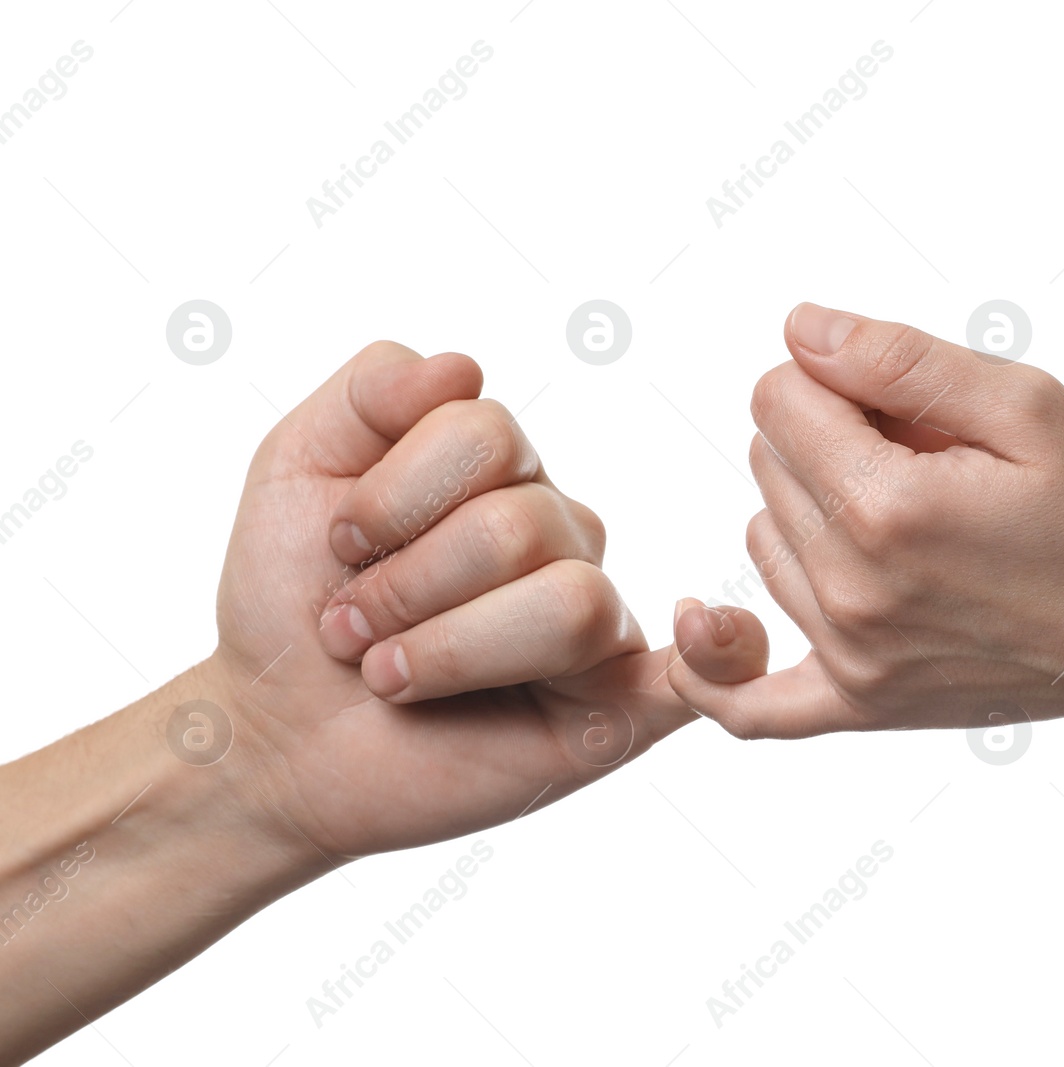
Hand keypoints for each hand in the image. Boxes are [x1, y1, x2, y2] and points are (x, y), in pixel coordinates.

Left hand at [209, 341, 765, 860]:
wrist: (274, 735)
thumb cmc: (290, 602)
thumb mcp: (297, 467)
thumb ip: (374, 392)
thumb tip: (468, 366)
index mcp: (505, 475)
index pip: (488, 433)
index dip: (395, 495)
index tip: (337, 547)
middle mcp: (563, 537)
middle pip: (519, 523)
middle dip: (407, 585)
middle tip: (353, 630)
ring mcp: (595, 625)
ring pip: (568, 601)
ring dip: (450, 647)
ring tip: (394, 677)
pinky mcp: (615, 711)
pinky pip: (706, 673)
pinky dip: (722, 651)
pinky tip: (698, 634)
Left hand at [668, 304, 1063, 740]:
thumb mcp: (1026, 403)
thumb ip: (899, 357)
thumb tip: (798, 329)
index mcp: (887, 508)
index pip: (777, 398)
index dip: (835, 377)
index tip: (901, 396)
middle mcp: (852, 591)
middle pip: (767, 461)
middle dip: (830, 434)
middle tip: (923, 455)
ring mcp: (850, 658)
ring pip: (762, 538)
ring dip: (808, 509)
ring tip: (904, 514)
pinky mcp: (860, 704)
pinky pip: (750, 705)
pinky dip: (719, 669)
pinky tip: (700, 629)